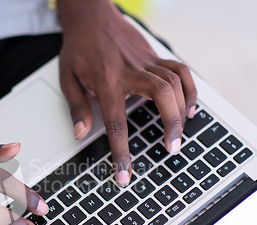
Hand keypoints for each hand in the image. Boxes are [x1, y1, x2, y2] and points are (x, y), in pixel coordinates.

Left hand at [58, 0, 196, 185]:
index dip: (121, 152)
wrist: (91, 16)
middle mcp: (130, 71)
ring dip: (182, 110)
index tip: (124, 175)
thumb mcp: (68, 78)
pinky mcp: (154, 56)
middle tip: (170, 149)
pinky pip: (179, 70)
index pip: (116, 123)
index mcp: (106, 82)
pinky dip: (189, 89)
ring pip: (175, 83)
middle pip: (161, 96)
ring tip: (179, 135)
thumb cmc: (78, 48)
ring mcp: (146, 62)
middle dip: (170, 125)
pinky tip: (189, 107)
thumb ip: (77, 107)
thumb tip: (81, 134)